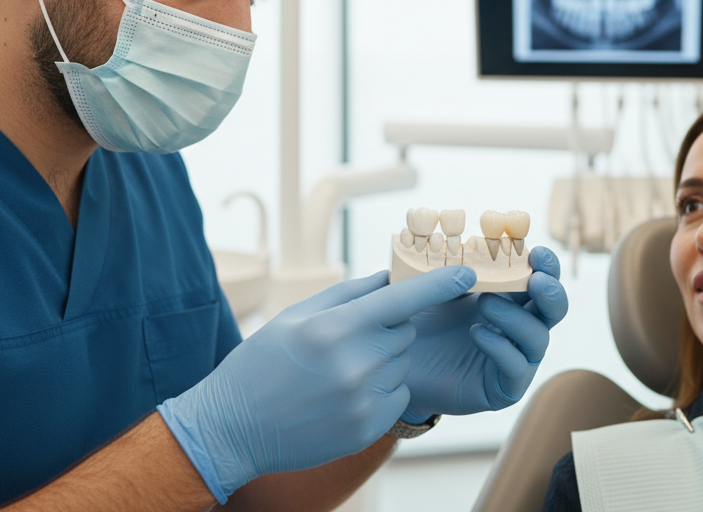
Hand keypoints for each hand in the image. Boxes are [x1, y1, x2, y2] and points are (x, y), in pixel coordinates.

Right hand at [157, 266, 475, 502]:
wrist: (234, 428)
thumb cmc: (262, 363)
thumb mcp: (296, 316)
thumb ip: (348, 293)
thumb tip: (391, 276)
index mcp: (335, 328)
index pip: (402, 299)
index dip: (440, 284)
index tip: (468, 274)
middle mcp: (354, 364)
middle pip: (404, 332)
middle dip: (388, 329)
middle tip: (350, 339)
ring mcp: (364, 400)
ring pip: (402, 364)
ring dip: (384, 361)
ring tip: (339, 371)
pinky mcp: (368, 428)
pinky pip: (399, 395)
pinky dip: (383, 390)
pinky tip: (344, 395)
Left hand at [399, 246, 567, 422]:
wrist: (400, 367)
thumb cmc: (422, 322)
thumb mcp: (436, 289)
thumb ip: (454, 269)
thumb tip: (464, 249)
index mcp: (509, 297)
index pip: (540, 278)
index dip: (545, 265)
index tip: (536, 252)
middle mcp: (518, 327)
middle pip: (554, 309)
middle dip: (551, 292)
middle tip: (536, 280)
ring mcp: (515, 358)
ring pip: (538, 337)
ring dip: (515, 317)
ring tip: (484, 303)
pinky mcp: (503, 387)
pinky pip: (515, 366)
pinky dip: (499, 346)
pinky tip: (475, 332)